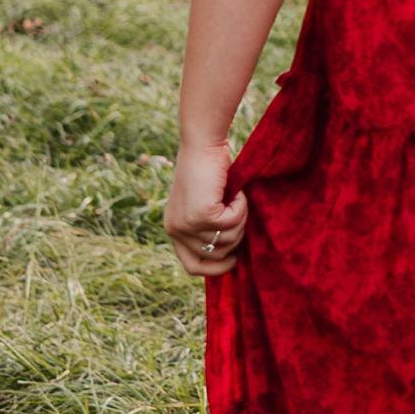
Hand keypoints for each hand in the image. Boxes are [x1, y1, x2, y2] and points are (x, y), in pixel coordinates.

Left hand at [163, 132, 248, 272]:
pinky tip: (235, 191)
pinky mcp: (201, 215)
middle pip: (216, 255)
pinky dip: (241, 206)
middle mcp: (176, 230)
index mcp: (173, 229)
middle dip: (236, 237)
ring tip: (235, 198)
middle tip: (239, 214)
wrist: (202, 144)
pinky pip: (233, 222)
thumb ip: (209, 228)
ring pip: (228, 239)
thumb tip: (232, 254)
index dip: (216, 269)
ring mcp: (187, 224)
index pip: (192, 267)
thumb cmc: (208, 169)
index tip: (234, 260)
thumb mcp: (204, 203)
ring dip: (240, 219)